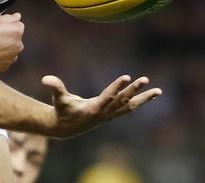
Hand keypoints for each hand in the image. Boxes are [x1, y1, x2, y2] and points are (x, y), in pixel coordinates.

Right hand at [0, 12, 23, 73]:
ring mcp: (12, 57)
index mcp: (17, 31)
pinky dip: (0, 57)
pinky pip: (5, 60)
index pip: (18, 25)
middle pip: (15, 39)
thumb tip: (17, 17)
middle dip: (8, 37)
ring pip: (11, 50)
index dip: (8, 26)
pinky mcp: (6, 66)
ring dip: (5, 48)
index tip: (0, 27)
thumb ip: (10, 17)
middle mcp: (18, 45)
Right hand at [41, 74, 161, 137]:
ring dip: (144, 98)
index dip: (117, 87)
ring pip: (130, 106)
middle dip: (134, 90)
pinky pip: (129, 107)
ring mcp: (110, 115)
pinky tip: (150, 96)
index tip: (126, 77)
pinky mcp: (112, 114)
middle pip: (122, 101)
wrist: (67, 127)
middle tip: (145, 79)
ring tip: (158, 91)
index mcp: (93, 109)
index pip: (108, 97)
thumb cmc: (62, 110)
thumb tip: (46, 78)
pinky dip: (140, 101)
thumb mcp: (58, 99)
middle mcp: (105, 113)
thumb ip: (55, 88)